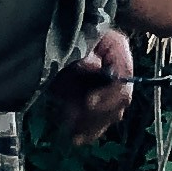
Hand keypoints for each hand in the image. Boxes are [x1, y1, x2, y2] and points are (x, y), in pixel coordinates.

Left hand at [51, 27, 135, 144]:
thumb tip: (93, 66)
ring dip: (93, 126)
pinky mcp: (92, 99)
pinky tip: (74, 136)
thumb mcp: (74, 40)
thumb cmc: (64, 33)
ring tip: (75, 136)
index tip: (88, 103)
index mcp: (117, 50)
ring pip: (110, 114)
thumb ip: (83, 53)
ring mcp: (106, 87)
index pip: (124, 76)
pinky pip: (95, 119)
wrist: (47, 40)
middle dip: (99, 115)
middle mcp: (117, 70)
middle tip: (77, 123)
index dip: (109, 92)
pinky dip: (85, 129)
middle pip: (120, 100)